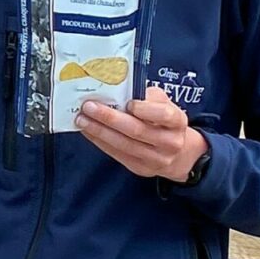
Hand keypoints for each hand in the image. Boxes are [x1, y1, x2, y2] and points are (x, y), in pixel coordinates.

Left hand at [76, 87, 207, 181]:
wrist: (177, 152)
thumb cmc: (164, 120)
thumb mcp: (163, 104)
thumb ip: (146, 97)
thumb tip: (115, 90)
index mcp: (177, 121)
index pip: (164, 115)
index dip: (145, 109)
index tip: (128, 103)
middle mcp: (169, 142)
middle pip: (137, 130)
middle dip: (109, 118)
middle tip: (89, 107)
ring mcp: (155, 159)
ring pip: (123, 144)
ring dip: (99, 131)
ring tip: (82, 120)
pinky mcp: (140, 168)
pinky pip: (117, 154)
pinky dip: (100, 141)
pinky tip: (88, 131)